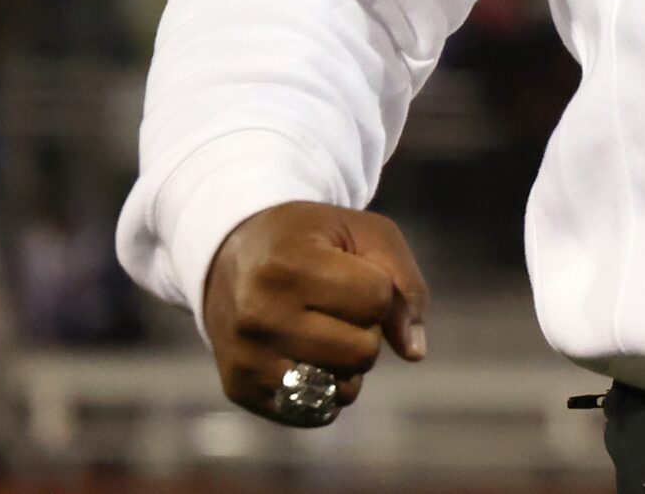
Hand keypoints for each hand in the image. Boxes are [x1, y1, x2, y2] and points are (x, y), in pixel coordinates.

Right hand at [204, 201, 428, 422]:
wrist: (230, 257)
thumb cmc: (309, 240)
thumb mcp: (363, 233)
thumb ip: (403, 282)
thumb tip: (414, 351)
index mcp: (289, 265)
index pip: (377, 299)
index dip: (382, 288)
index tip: (356, 273)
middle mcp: (259, 314)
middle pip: (362, 351)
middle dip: (367, 329)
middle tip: (338, 306)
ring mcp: (246, 357)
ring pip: (341, 388)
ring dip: (349, 364)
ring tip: (324, 330)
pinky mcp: (240, 388)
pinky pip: (314, 412)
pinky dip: (326, 390)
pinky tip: (310, 357)